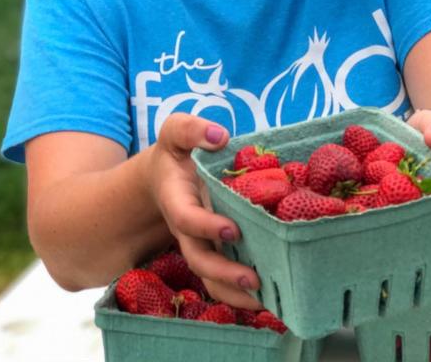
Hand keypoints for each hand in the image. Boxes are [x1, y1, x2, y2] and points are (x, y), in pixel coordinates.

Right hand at [146, 113, 261, 308]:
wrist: (163, 177)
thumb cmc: (176, 153)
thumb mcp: (176, 133)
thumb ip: (191, 130)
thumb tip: (219, 135)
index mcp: (177, 199)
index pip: (186, 219)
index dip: (206, 227)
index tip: (231, 230)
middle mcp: (186, 228)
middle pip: (198, 258)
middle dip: (223, 272)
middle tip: (254, 278)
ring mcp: (198, 242)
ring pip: (209, 277)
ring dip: (233, 292)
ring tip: (264, 301)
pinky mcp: (212, 249)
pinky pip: (220, 278)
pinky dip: (239, 292)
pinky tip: (267, 298)